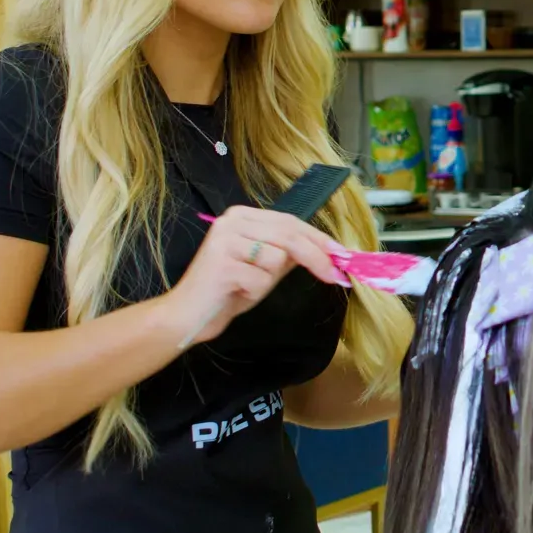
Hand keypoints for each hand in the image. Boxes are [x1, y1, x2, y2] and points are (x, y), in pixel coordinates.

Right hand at [159, 206, 351, 346]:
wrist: (188, 316)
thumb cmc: (228, 291)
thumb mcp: (265, 267)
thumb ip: (290, 255)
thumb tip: (329, 251)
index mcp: (243, 216)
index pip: (291, 223)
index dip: (320, 239)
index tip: (343, 254)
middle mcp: (232, 221)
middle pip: (289, 235)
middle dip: (317, 257)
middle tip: (336, 275)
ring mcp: (225, 239)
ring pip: (277, 258)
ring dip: (268, 280)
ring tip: (246, 286)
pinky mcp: (222, 262)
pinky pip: (260, 279)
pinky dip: (254, 292)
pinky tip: (235, 292)